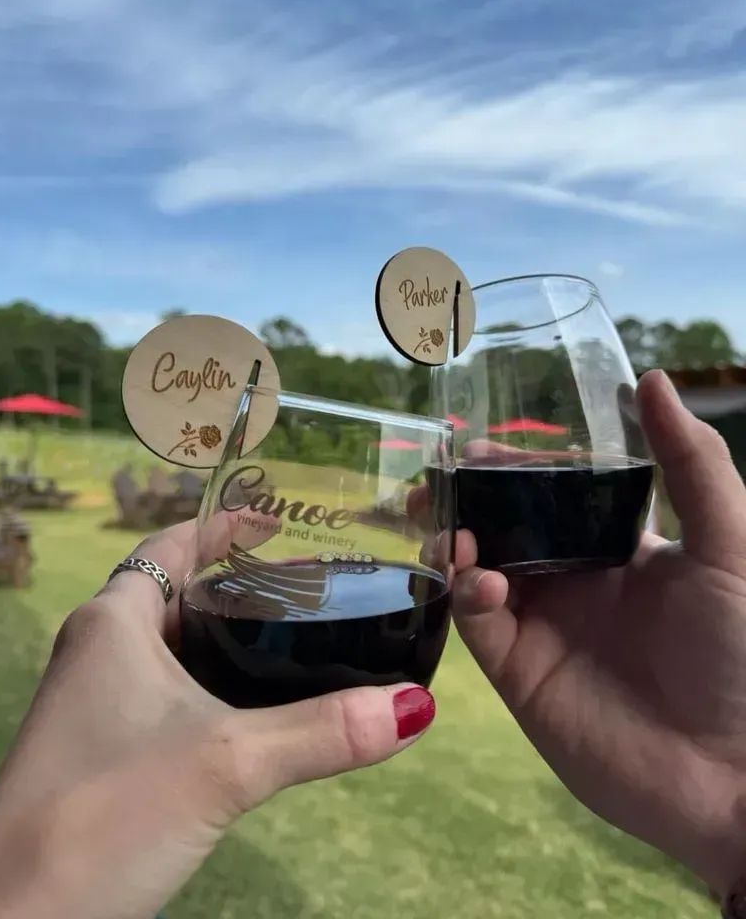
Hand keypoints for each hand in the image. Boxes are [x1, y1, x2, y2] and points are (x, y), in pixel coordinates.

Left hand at [0, 516, 434, 918]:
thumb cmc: (106, 813)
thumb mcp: (226, 762)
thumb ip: (322, 731)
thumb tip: (415, 707)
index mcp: (113, 622)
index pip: (171, 546)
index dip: (223, 527)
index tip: (277, 523)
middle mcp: (100, 651)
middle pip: (177, 595)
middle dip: (240, 587)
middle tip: (311, 589)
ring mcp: (98, 705)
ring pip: (174, 650)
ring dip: (229, 642)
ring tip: (299, 643)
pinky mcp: (106, 752)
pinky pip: (170, 697)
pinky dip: (215, 690)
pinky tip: (259, 715)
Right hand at [452, 370, 745, 896]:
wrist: (734, 774)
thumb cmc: (741, 653)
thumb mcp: (729, 545)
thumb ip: (692, 464)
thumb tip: (648, 380)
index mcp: (617, 548)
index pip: (552, 495)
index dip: (517, 468)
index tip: (484, 444)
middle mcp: (572, 581)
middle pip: (503, 527)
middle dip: (467, 499)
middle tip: (439, 476)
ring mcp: (541, 626)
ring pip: (477, 569)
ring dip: (456, 541)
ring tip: (448, 523)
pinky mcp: (518, 671)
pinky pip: (476, 620)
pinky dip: (468, 592)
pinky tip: (482, 578)